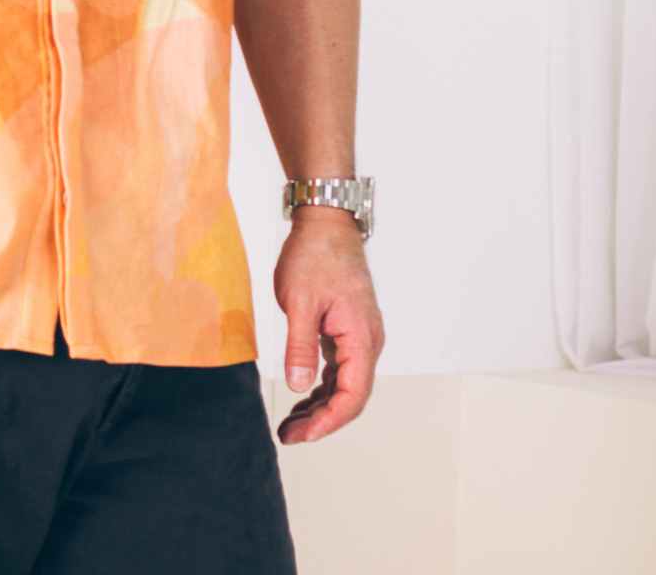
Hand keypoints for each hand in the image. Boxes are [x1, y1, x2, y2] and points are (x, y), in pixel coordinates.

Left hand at [273, 210, 383, 444]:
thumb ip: (301, 347)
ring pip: (345, 383)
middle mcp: (367, 340)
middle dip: (321, 420)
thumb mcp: (300, 302)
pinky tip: (301, 395)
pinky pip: (339, 367)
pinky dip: (321, 384)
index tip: (302, 435)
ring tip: (290, 423)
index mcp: (361, 337)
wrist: (326, 220)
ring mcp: (359, 335)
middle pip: (350, 395)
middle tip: (289, 435)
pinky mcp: (348, 328)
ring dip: (320, 405)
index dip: (328, 421)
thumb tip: (299, 387)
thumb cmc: (315, 255)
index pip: (352, 395)